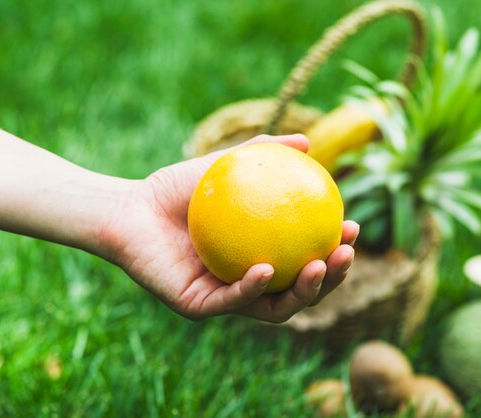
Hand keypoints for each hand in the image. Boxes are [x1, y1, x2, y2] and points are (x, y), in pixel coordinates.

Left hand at [99, 134, 358, 322]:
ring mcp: (225, 298)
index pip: (307, 261)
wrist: (130, 208)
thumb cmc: (175, 189)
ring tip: (320, 265)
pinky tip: (267, 270)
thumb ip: (263, 154)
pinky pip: (232, 302)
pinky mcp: (199, 307)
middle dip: (331, 278)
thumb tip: (308, 142)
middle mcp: (249, 283)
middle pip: (301, 291)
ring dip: (304, 292)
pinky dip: (253, 289)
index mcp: (261, 256)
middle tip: (346, 252)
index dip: (334, 251)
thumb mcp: (226, 164)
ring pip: (275, 308)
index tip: (351, 226)